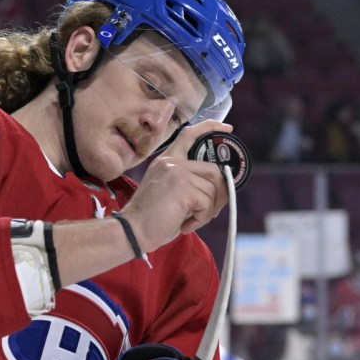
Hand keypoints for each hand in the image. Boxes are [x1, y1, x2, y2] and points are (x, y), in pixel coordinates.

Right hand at [119, 120, 231, 252]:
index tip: (227, 128)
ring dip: (208, 210)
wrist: (132, 231)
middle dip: (220, 193)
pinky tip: (185, 224)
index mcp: (167, 160)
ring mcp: (177, 171)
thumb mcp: (169, 193)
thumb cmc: (151, 219)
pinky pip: (207, 202)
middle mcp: (171, 161)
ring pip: (212, 188)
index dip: (210, 128)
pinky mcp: (182, 186)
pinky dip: (201, 218)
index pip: (190, 134)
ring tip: (191, 220)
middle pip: (213, 169)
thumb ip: (189, 182)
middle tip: (211, 210)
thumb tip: (219, 187)